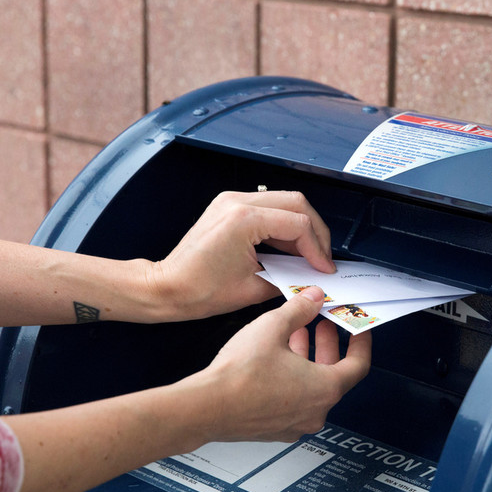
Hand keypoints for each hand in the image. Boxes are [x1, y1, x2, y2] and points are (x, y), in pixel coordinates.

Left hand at [148, 191, 335, 321]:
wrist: (167, 286)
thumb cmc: (197, 290)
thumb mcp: (253, 289)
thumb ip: (288, 278)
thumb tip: (310, 276)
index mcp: (244, 220)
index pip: (299, 225)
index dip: (317, 248)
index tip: (324, 267)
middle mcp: (237, 202)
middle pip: (297, 204)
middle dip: (315, 231)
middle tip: (322, 257)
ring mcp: (231, 200)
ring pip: (284, 201)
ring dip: (301, 226)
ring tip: (308, 254)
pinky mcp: (229, 206)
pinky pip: (267, 208)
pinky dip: (283, 225)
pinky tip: (288, 248)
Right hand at [189, 286, 370, 442]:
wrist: (207, 407)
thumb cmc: (239, 375)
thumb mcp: (273, 327)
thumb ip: (300, 310)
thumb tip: (314, 298)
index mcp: (325, 388)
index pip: (358, 365)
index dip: (360, 342)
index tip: (358, 330)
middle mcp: (315, 411)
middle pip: (335, 376)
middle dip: (329, 347)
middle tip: (322, 325)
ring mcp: (296, 424)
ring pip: (313, 388)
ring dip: (308, 361)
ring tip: (294, 336)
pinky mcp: (276, 429)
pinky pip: (295, 401)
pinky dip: (293, 380)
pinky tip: (275, 361)